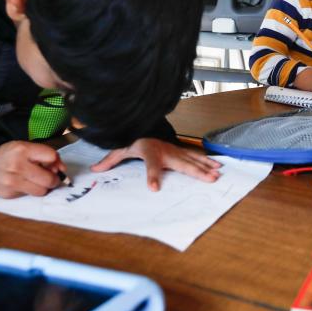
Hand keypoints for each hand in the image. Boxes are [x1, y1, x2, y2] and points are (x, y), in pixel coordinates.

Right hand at [0, 140, 66, 197]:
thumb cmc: (13, 155)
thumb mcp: (28, 148)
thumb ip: (46, 155)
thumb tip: (62, 169)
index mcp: (23, 150)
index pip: (51, 156)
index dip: (56, 161)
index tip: (53, 164)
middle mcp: (16, 166)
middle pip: (49, 179)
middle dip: (53, 179)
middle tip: (50, 177)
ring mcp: (11, 181)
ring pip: (41, 191)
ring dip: (43, 187)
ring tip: (37, 181)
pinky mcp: (8, 194)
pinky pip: (30, 196)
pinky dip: (31, 191)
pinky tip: (25, 184)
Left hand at [90, 138, 221, 190]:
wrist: (144, 121)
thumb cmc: (133, 136)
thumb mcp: (120, 147)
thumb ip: (109, 160)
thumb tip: (94, 169)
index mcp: (149, 151)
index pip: (151, 165)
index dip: (152, 176)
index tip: (154, 188)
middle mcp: (165, 151)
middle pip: (182, 163)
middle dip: (196, 171)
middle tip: (209, 179)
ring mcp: (175, 150)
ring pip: (193, 159)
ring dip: (206, 167)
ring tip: (217, 174)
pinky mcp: (180, 150)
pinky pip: (195, 156)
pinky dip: (207, 161)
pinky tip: (217, 166)